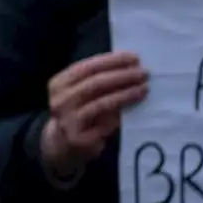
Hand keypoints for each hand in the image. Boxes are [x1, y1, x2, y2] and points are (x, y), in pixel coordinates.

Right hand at [44, 51, 149, 172]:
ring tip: (144, 88)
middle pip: (95, 83)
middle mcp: (60, 101)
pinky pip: (105, 124)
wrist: (60, 144)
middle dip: (123, 76)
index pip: (87, 67)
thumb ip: (95, 79)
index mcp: (58, 84)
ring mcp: (68, 121)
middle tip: (144, 73)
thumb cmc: (76, 111)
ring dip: (126, 94)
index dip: (112, 61)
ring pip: (102, 103)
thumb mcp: (77, 92)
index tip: (134, 58)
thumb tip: (129, 66)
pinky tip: (135, 108)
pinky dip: (121, 114)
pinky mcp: (79, 140)